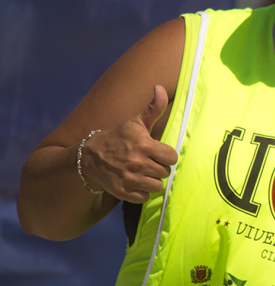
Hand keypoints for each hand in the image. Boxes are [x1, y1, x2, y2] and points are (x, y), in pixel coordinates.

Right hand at [82, 85, 177, 202]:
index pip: (172, 157)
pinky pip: (145, 197)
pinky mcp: (123, 192)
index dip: (166, 155)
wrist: (91, 156)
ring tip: (142, 171)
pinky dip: (142, 192)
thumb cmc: (119, 137)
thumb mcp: (136, 122)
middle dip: (158, 167)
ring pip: (157, 186)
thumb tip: (160, 88)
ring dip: (152, 180)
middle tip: (147, 161)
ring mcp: (130, 179)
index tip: (156, 152)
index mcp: (145, 145)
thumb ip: (154, 108)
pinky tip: (135, 181)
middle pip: (165, 172)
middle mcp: (138, 163)